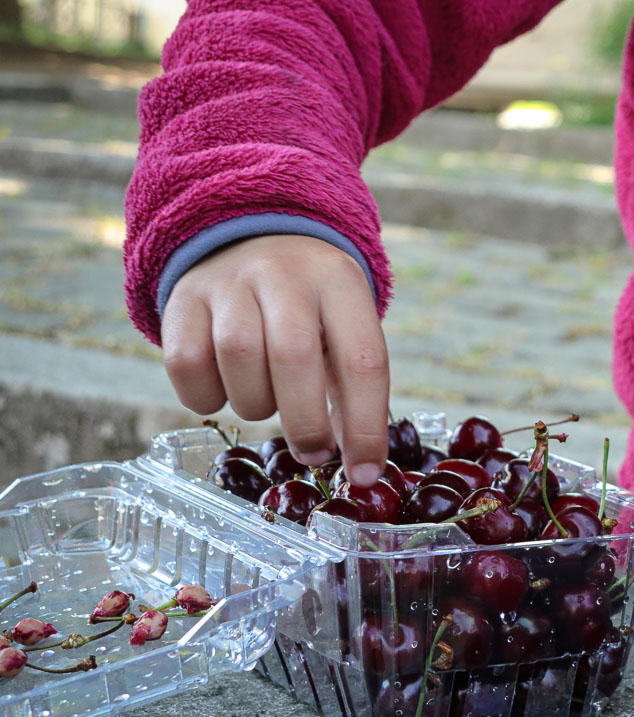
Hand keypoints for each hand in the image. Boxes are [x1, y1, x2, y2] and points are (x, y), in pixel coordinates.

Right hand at [161, 234, 389, 486]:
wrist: (248, 240)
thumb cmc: (309, 309)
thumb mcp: (344, 330)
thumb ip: (352, 392)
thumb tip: (360, 468)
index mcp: (339, 284)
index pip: (363, 360)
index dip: (366, 426)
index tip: (364, 475)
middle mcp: (284, 275)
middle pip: (293, 355)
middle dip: (305, 422)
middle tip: (313, 452)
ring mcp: (228, 283)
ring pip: (237, 357)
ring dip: (255, 403)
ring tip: (267, 400)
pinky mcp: (182, 300)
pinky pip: (186, 364)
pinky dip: (205, 397)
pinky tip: (224, 390)